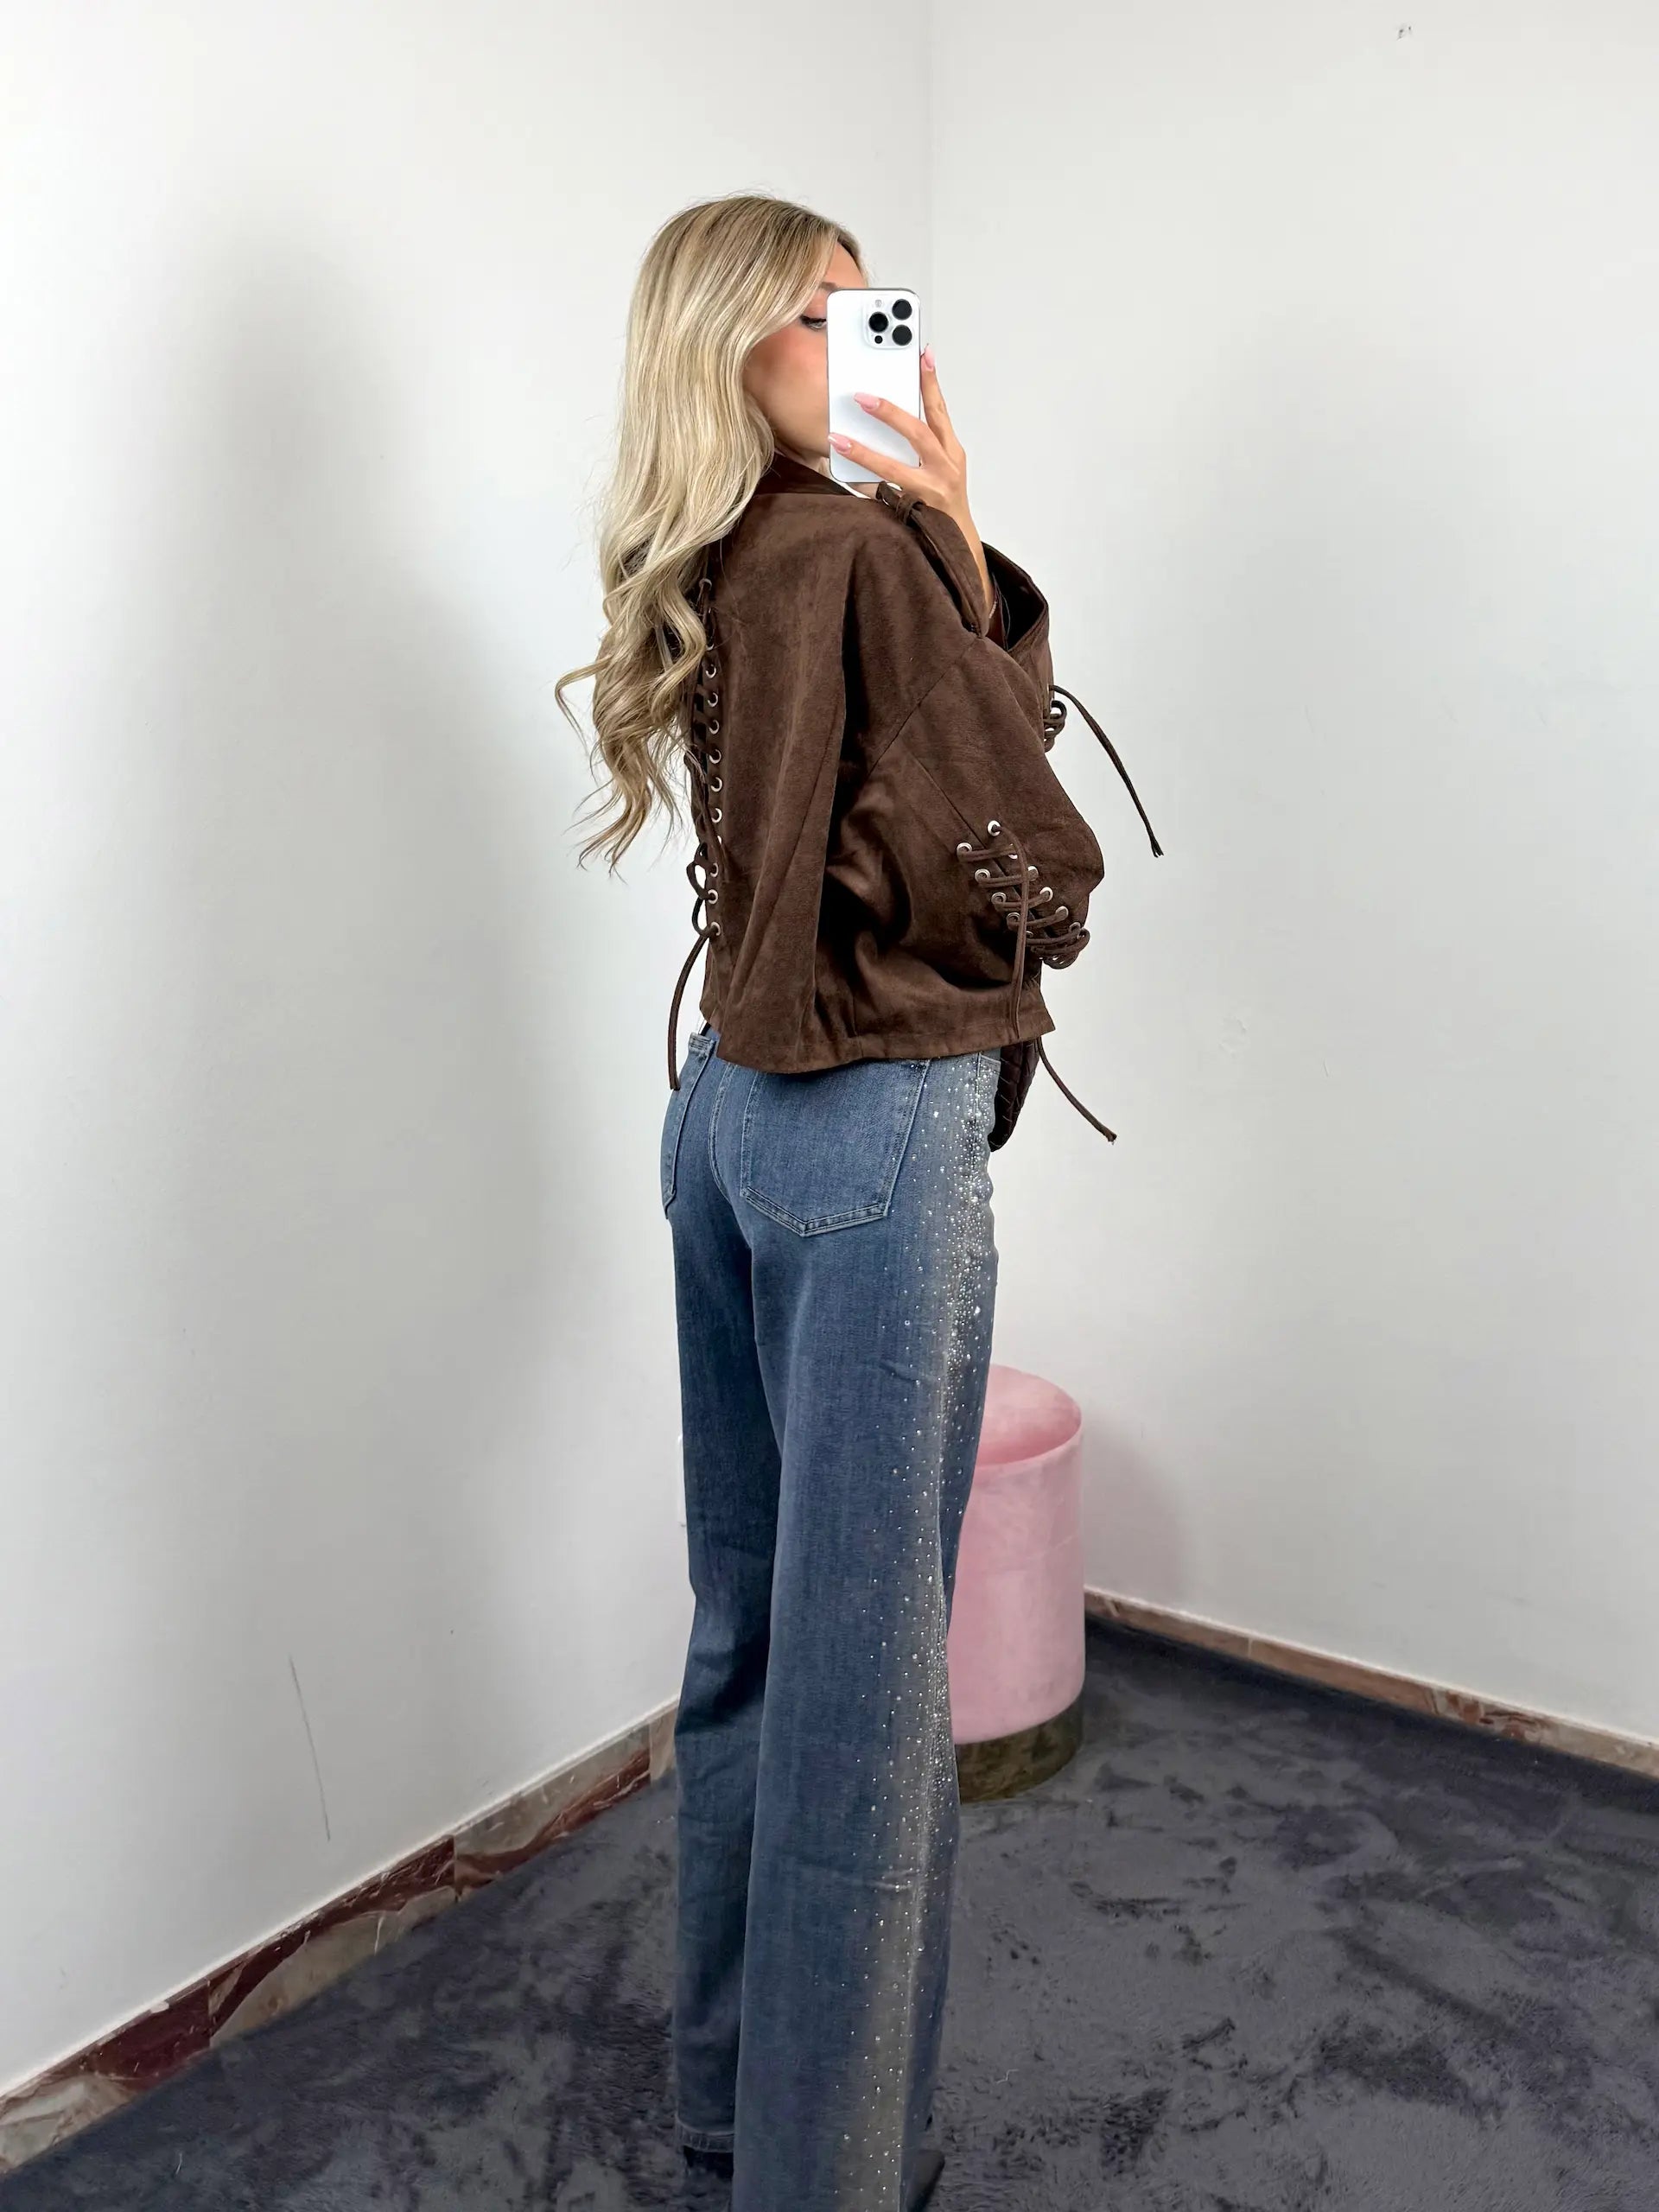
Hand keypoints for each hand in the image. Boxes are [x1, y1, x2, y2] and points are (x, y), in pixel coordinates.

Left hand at [829, 345, 995, 620]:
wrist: (958, 550)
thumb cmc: (943, 508)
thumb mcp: (939, 472)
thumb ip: (919, 448)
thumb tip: (887, 419)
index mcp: (952, 453)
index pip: (940, 411)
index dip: (931, 382)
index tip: (921, 354)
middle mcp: (947, 468)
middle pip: (920, 432)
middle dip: (891, 412)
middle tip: (863, 397)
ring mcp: (934, 492)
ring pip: (898, 466)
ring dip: (867, 451)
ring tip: (839, 439)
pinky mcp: (919, 512)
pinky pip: (886, 495)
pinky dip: (864, 484)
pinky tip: (844, 477)